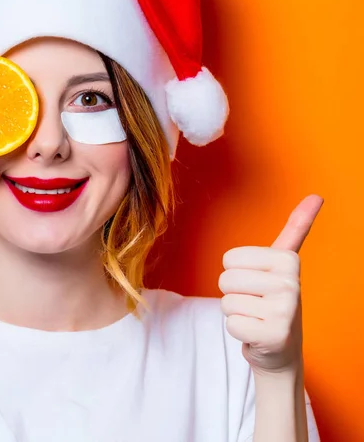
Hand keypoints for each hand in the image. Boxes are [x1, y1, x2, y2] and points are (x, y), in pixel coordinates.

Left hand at [218, 195, 323, 374]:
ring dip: (237, 313)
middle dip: (234, 294)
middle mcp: (291, 283)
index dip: (236, 273)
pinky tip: (257, 334)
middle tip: (256, 304)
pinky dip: (238, 332)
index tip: (258, 283)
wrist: (281, 348)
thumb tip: (317, 195)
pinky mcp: (275, 335)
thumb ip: (296, 229)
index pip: (229, 259)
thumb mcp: (283, 263)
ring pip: (227, 302)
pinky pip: (231, 324)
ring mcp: (285, 311)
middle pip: (226, 280)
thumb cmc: (274, 300)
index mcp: (288, 261)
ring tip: (257, 317)